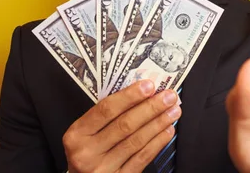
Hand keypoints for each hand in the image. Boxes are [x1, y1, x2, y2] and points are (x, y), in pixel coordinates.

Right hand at [63, 80, 179, 172]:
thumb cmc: (86, 150)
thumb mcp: (85, 132)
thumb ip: (106, 115)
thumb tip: (139, 93)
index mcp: (77, 134)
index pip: (105, 110)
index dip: (129, 96)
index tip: (148, 85)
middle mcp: (87, 152)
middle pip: (125, 125)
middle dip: (151, 108)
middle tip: (168, 96)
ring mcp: (103, 168)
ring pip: (136, 141)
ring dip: (158, 123)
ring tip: (172, 111)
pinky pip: (142, 158)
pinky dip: (157, 142)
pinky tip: (166, 131)